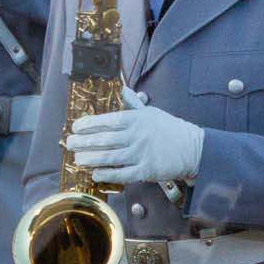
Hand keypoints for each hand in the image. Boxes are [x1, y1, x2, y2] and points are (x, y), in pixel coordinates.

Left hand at [66, 86, 204, 186]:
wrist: (193, 148)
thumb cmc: (170, 129)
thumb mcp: (152, 112)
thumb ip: (134, 103)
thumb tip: (123, 89)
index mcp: (136, 119)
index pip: (107, 121)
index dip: (89, 124)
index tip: (76, 127)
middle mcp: (136, 136)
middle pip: (104, 140)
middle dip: (84, 142)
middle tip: (70, 144)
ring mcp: (141, 154)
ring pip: (110, 157)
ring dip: (91, 159)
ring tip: (77, 159)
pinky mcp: (146, 171)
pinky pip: (122, 174)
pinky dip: (107, 174)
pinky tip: (95, 174)